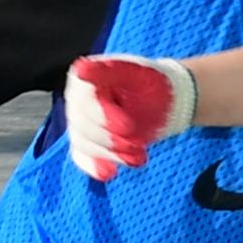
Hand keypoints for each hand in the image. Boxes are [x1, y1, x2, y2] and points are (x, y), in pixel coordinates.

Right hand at [64, 55, 197, 179]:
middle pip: (84, 128)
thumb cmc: (153, 83)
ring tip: (139, 157)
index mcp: (84, 78)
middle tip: (139, 143)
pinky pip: (82, 157)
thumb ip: (109, 71)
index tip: (128, 127)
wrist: (166, 102)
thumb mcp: (136, 73)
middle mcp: (77, 100)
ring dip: (112, 155)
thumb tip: (80, 68)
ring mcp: (80, 122)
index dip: (105, 118)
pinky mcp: (87, 141)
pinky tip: (109, 173)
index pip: (86, 104)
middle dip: (113, 140)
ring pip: (84, 145)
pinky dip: (95, 167)